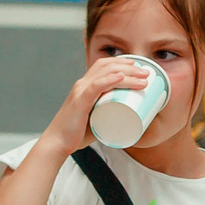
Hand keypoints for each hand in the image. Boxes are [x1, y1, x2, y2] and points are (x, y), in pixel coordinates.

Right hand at [40, 59, 156, 156]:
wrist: (57, 143)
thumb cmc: (75, 134)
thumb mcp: (94, 119)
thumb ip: (106, 116)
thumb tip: (125, 120)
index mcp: (84, 86)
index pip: (103, 65)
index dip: (121, 62)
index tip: (138, 66)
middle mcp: (82, 85)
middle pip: (108, 66)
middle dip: (130, 66)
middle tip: (146, 73)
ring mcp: (80, 92)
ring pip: (106, 74)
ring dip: (127, 73)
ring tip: (143, 77)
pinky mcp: (80, 102)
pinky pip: (96, 86)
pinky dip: (109, 80)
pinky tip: (121, 77)